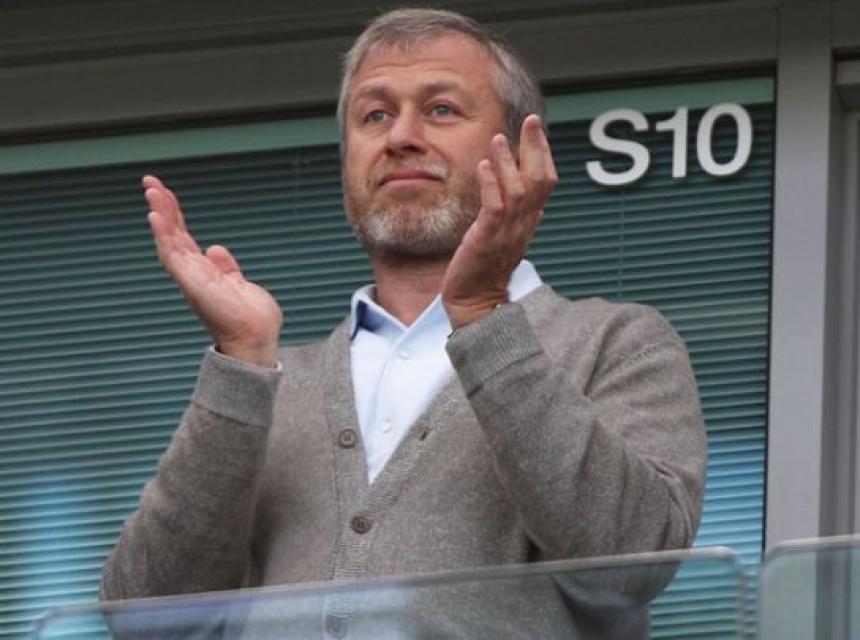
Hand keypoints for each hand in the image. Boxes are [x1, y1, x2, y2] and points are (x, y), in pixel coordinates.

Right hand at [144, 175, 283, 367]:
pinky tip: (155, 216)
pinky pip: (172, 254)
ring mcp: (190, 277)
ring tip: (151, 190)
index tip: (165, 192)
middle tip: (150, 182)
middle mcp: (192, 273)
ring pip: (168, 239)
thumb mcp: (239, 284)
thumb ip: (226, 267)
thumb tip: (215, 249)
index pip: (184, 237)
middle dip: (162, 207)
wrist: (255, 338)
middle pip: (172, 234)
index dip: (174, 214)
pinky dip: (163, 234)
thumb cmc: (251, 318)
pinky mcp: (192, 282)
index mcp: (203, 272)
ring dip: (159, 214)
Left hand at [441, 115, 557, 329]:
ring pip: (518, 190)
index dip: (543, 154)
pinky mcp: (487, 239)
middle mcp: (523, 224)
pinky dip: (491, 185)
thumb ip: (518, 217)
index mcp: (528, 221)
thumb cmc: (486, 269)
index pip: (545, 182)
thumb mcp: (506, 237)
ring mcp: (507, 232)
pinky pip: (494, 208)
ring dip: (509, 162)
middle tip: (532, 121)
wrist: (476, 302)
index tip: (536, 129)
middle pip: (540, 180)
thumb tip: (534, 202)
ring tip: (499, 138)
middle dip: (537, 148)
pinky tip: (484, 166)